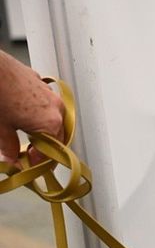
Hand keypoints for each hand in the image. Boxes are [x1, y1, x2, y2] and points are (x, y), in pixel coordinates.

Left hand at [0, 50, 64, 165]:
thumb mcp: (1, 128)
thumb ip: (8, 146)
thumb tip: (10, 157)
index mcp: (50, 122)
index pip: (51, 151)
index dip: (39, 161)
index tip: (30, 165)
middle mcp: (55, 108)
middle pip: (55, 135)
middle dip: (42, 145)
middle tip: (28, 152)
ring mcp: (48, 93)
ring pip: (51, 117)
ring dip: (40, 127)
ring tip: (23, 131)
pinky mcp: (39, 82)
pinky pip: (43, 102)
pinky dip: (35, 110)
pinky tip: (20, 111)